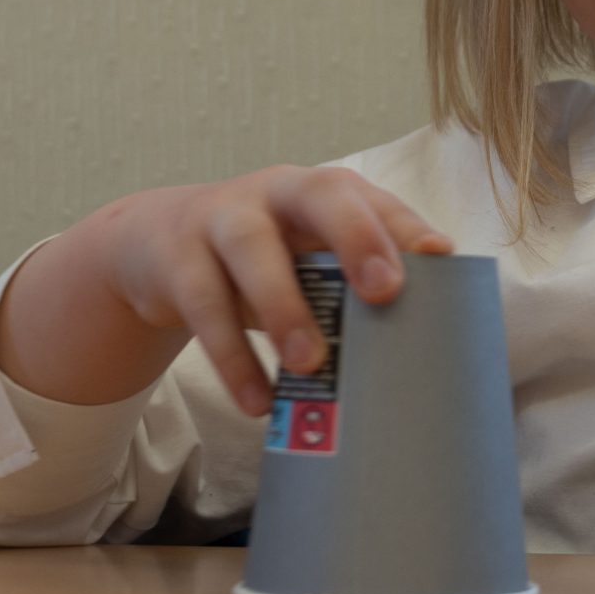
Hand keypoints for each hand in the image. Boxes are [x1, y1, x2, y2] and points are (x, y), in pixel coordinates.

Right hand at [79, 166, 451, 415]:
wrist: (156, 246)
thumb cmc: (262, 260)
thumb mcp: (305, 260)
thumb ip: (351, 288)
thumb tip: (420, 351)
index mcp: (323, 193)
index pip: (372, 198)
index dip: (405, 225)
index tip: (439, 257)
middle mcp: (278, 192)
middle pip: (319, 194)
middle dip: (356, 237)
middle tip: (384, 292)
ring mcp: (222, 218)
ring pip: (252, 248)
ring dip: (284, 307)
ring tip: (310, 364)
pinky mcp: (177, 258)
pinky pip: (205, 305)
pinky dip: (233, 357)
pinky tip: (257, 401)